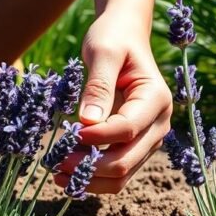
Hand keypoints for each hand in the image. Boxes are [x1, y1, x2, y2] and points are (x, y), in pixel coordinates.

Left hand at [54, 11, 172, 192]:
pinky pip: (117, 172)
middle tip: (56, 162)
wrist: (124, 36)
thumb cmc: (114, 38)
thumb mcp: (103, 52)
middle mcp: (159, 123)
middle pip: (127, 159)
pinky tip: (69, 174)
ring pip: (123, 174)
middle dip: (90, 166)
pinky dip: (94, 178)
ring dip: (90, 179)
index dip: (96, 137)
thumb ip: (97, 87)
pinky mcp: (135, 145)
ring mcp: (149, 138)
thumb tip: (87, 123)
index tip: (68, 135)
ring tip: (58, 175)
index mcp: (156, 98)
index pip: (127, 129)